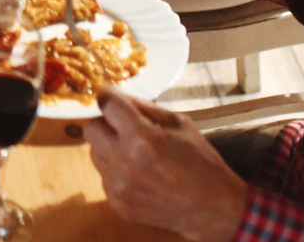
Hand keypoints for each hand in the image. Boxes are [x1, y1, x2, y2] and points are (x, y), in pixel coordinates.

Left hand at [87, 88, 247, 241]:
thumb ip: (144, 107)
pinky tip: (140, 175)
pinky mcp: (118, 203)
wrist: (213, 207)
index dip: (108, 96)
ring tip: (136, 154)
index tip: (111, 97)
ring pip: (94, 153)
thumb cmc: (200, 161)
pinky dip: (117, 172)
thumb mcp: (179, 123)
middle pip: (90, 128)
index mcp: (142, 138)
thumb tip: (116, 95)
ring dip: (109, 148)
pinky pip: (104, 177)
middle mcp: (125, 162)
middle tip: (124, 127)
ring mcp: (119, 186)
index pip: (106, 104)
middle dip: (105, 123)